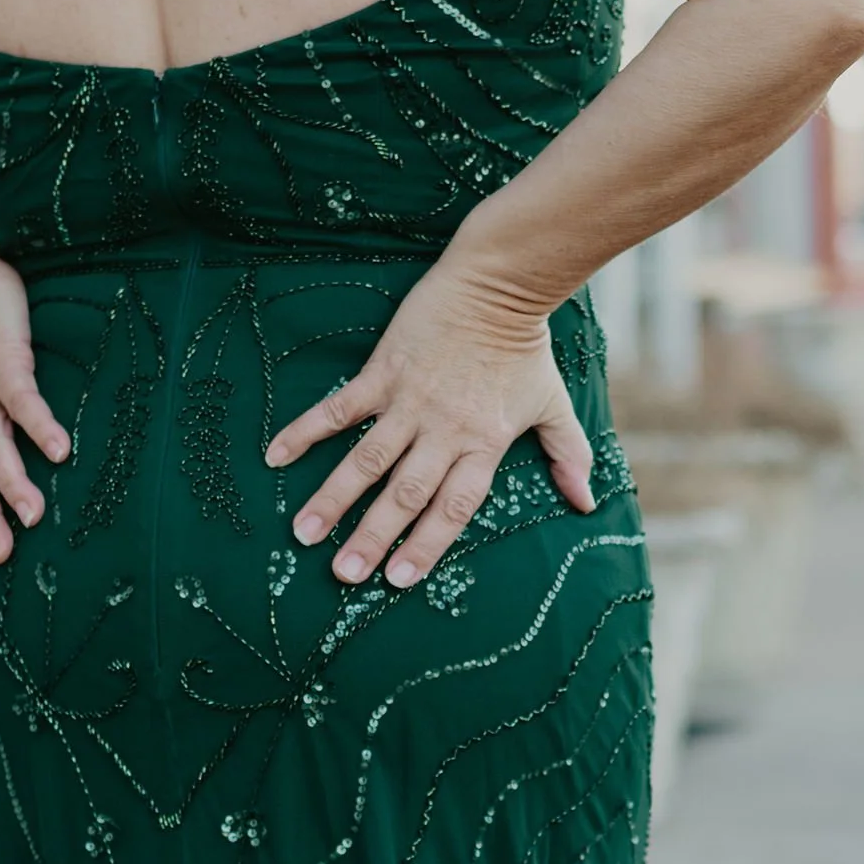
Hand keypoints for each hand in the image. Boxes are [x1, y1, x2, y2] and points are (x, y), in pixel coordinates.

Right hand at [263, 253, 595, 588]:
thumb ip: (569, 455)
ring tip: (305, 533)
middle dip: (373, 537)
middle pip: (404, 493)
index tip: (398, 580)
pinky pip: (340, 408)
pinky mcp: (382, 371)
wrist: (498, 283)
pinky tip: (276, 456)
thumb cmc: (525, 346)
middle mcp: (443, 429)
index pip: (452, 507)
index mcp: (483, 443)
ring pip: (366, 459)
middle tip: (344, 574)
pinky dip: (307, 431)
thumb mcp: (553, 404)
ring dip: (334, 497)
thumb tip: (587, 503)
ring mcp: (409, 400)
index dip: (426, 545)